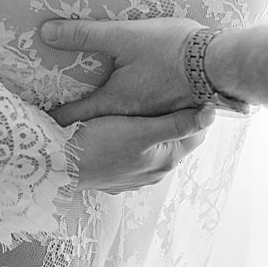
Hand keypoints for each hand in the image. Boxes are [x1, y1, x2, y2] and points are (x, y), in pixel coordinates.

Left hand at [42, 18, 206, 123]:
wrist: (221, 61)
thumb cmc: (171, 50)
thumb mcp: (123, 37)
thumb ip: (84, 35)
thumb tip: (46, 32)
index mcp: (113, 104)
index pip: (70, 119)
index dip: (49, 121)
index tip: (32, 122)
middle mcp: (130, 120)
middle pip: (93, 127)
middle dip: (73, 127)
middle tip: (51, 124)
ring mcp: (151, 122)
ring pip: (117, 129)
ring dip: (101, 127)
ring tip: (82, 123)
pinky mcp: (168, 116)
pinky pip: (141, 126)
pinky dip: (127, 124)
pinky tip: (125, 115)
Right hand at [64, 105, 216, 192]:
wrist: (56, 164)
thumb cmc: (98, 145)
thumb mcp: (141, 131)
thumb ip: (178, 124)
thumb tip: (212, 113)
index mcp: (165, 160)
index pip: (195, 132)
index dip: (195, 110)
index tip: (188, 89)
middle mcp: (153, 173)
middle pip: (173, 139)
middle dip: (172, 118)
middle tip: (165, 92)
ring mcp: (132, 177)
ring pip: (151, 147)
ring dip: (150, 130)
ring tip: (141, 107)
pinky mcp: (112, 176)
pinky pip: (130, 154)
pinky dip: (130, 140)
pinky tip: (118, 127)